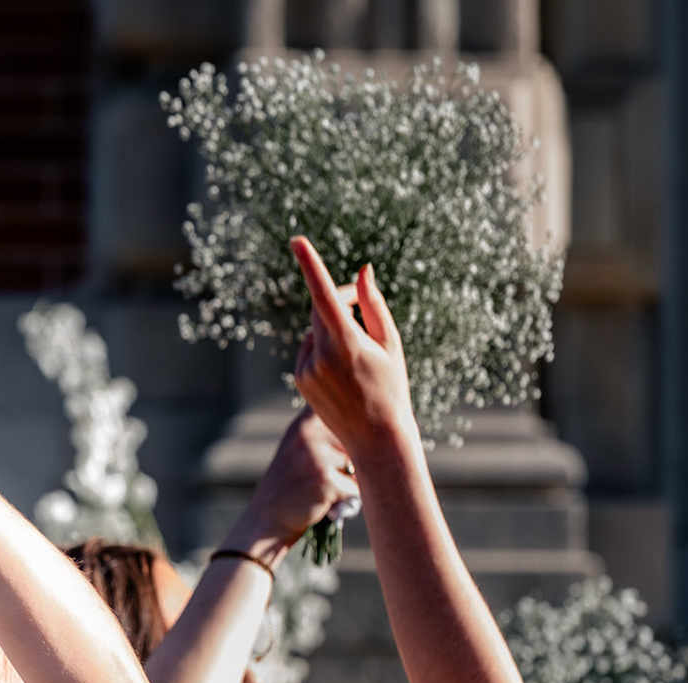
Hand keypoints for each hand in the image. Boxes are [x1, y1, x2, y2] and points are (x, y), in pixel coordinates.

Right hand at [222, 409, 354, 563]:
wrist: (266, 522)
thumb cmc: (290, 487)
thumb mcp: (297, 449)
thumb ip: (323, 431)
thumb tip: (370, 421)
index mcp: (303, 425)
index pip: (342, 409)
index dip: (356, 420)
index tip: (358, 425)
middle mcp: (308, 435)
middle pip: (358, 441)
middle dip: (353, 462)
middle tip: (326, 478)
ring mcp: (316, 458)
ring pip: (358, 467)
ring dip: (349, 483)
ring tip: (322, 491)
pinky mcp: (325, 481)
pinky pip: (355, 489)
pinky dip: (346, 501)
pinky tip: (323, 504)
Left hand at [289, 237, 421, 457]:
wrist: (374, 436)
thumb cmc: (392, 385)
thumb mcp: (390, 342)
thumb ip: (373, 305)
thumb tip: (362, 271)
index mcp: (346, 343)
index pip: (324, 294)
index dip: (310, 265)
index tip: (296, 241)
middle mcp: (320, 355)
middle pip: (321, 307)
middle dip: (340, 297)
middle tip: (362, 297)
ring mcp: (306, 368)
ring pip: (316, 329)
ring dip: (334, 327)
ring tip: (359, 355)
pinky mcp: (299, 378)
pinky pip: (309, 349)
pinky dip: (324, 347)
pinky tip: (343, 370)